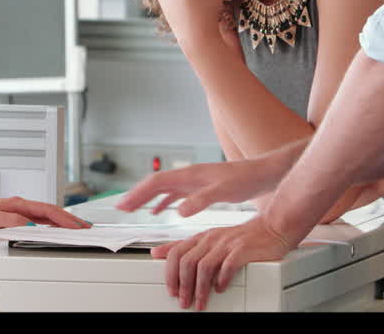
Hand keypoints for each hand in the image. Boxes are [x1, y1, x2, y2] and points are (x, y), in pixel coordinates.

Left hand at [0, 196, 90, 229]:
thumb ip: (9, 219)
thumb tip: (29, 223)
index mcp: (17, 204)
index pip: (47, 211)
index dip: (64, 218)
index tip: (76, 226)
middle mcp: (20, 206)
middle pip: (51, 211)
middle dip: (70, 219)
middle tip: (85, 227)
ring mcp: (20, 211)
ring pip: (47, 215)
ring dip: (64, 221)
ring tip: (77, 227)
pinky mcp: (18, 217)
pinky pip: (41, 220)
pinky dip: (54, 224)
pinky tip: (59, 228)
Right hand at [115, 157, 281, 217]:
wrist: (263, 173)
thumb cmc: (246, 179)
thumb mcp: (223, 191)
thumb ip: (201, 200)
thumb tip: (178, 211)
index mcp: (190, 175)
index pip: (156, 183)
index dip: (138, 194)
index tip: (124, 205)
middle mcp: (188, 176)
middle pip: (155, 184)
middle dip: (136, 195)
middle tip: (120, 208)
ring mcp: (193, 181)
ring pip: (163, 189)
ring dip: (147, 198)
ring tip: (133, 208)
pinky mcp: (200, 188)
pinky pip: (174, 194)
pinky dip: (162, 202)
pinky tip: (159, 211)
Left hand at [150, 217, 292, 309]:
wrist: (271, 229)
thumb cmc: (240, 238)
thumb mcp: (208, 239)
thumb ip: (183, 246)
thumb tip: (156, 252)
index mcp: (201, 237)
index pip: (176, 253)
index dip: (170, 273)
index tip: (171, 290)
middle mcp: (211, 239)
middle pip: (187, 261)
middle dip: (183, 285)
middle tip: (184, 301)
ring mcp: (226, 243)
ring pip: (204, 266)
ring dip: (199, 289)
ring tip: (200, 302)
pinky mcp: (242, 249)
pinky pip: (227, 266)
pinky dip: (222, 280)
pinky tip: (220, 288)